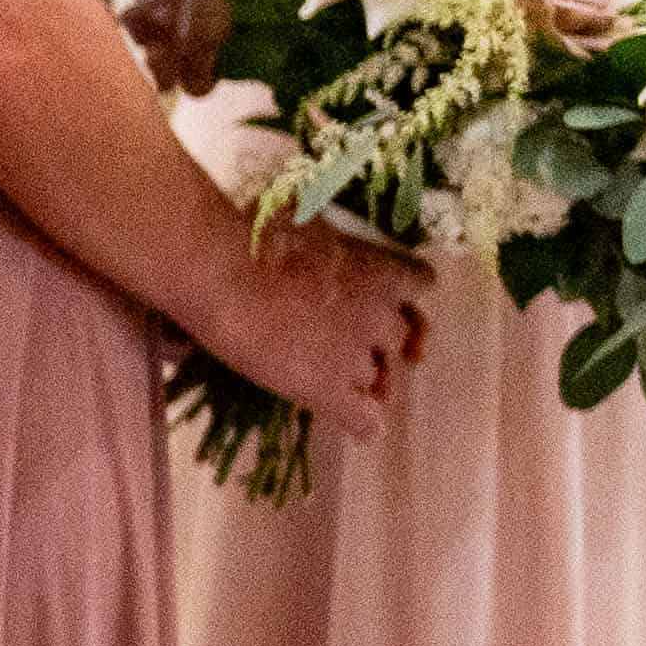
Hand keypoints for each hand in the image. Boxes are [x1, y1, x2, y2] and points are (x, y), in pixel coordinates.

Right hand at [216, 222, 426, 437]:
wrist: (225, 272)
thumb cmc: (254, 234)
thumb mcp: (303, 219)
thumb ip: (316, 235)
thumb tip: (299, 218)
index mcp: (378, 270)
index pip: (419, 284)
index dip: (403, 296)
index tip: (388, 299)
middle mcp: (378, 314)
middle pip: (400, 337)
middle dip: (383, 344)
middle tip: (361, 350)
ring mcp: (355, 356)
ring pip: (379, 378)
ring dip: (366, 381)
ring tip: (349, 388)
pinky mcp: (326, 389)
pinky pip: (363, 419)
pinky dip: (364, 424)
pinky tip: (361, 427)